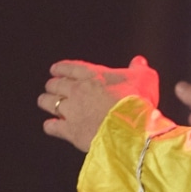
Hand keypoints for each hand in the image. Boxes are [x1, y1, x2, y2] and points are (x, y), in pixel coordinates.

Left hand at [40, 56, 160, 151]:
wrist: (130, 128)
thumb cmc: (137, 100)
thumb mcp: (144, 78)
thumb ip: (139, 68)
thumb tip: (139, 61)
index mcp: (93, 75)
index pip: (70, 68)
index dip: (61, 68)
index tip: (55, 70)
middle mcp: (77, 90)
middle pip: (55, 84)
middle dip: (53, 85)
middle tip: (53, 87)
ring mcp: (71, 111)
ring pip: (48, 102)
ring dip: (46, 101)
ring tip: (46, 102)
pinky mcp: (70, 130)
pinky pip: (52, 126)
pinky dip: (51, 126)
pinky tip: (52, 126)